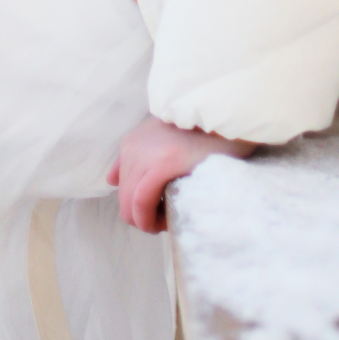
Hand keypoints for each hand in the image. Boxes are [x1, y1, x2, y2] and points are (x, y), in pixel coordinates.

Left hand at [106, 115, 256, 232]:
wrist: (227, 118)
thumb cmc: (202, 135)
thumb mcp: (163, 140)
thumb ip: (136, 157)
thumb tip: (111, 180)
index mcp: (133, 142)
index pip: (123, 187)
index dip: (140, 206)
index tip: (162, 211)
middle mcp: (134, 147)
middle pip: (124, 199)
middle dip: (143, 218)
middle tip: (168, 221)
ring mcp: (146, 154)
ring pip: (130, 203)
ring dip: (148, 220)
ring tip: (171, 220)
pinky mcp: (163, 163)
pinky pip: (142, 201)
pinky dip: (151, 218)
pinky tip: (168, 221)